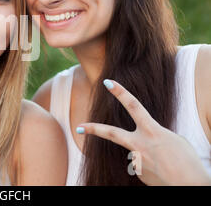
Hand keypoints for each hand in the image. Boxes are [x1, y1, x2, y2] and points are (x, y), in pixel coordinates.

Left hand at [77, 79, 210, 185]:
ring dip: (148, 156)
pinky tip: (162, 171)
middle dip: (93, 129)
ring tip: (165, 164)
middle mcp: (141, 145)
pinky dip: (151, 165)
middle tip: (78, 127)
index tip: (108, 82)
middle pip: (112, 133)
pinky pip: (142, 164)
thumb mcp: (173, 140)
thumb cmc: (187, 161)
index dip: (121, 92)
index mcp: (153, 131)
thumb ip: (154, 135)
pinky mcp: (138, 173)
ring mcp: (137, 160)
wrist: (190, 186)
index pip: (134, 106)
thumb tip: (143, 140)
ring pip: (136, 152)